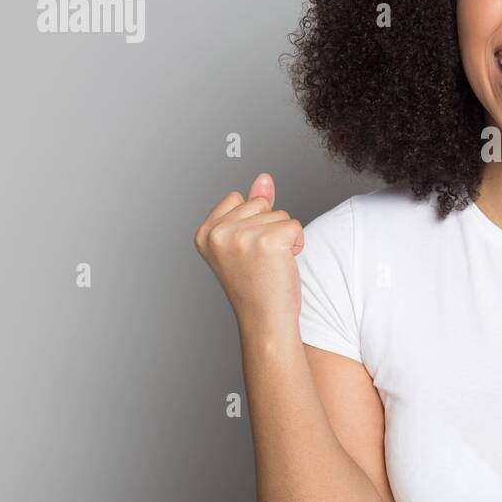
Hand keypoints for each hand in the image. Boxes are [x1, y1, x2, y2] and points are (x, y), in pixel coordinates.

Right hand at [193, 172, 303, 333]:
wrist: (265, 322)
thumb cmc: (256, 286)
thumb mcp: (246, 242)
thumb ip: (251, 207)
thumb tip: (263, 178)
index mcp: (205, 233)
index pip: (238, 198)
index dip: (251, 223)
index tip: (246, 253)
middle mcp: (218, 234)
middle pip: (261, 203)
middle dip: (268, 228)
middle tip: (261, 261)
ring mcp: (242, 237)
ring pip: (280, 214)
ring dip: (284, 238)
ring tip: (271, 265)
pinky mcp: (269, 242)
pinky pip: (295, 225)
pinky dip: (297, 244)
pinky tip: (284, 265)